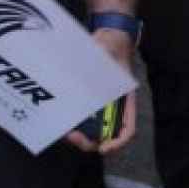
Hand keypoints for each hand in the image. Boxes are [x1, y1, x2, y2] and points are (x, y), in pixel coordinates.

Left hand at [64, 28, 138, 153]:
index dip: (118, 142)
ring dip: (78, 136)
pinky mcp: (85, 103)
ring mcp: (98, 107)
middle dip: (90, 141)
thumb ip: (103, 54)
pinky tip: (61, 120)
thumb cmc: (112, 45)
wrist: (105, 39)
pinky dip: (71, 124)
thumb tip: (94, 59)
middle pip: (105, 136)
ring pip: (90, 132)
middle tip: (74, 136)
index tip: (104, 148)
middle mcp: (112, 108)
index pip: (127, 128)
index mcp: (125, 101)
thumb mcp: (109, 48)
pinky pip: (79, 120)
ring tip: (65, 131)